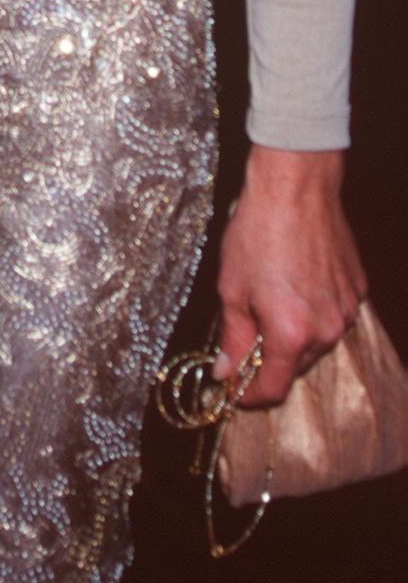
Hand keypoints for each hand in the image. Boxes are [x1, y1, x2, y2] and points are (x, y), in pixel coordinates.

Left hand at [214, 144, 366, 407]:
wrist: (295, 189)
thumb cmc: (258, 232)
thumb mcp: (232, 287)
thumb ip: (231, 336)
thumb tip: (225, 371)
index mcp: (290, 335)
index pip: (273, 389)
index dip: (249, 394)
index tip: (234, 387)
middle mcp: (326, 330)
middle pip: (294, 367)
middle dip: (268, 358)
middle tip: (245, 331)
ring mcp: (346, 311)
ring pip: (315, 341)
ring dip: (293, 333)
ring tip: (271, 295)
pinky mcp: (356, 290)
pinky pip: (332, 314)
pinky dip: (313, 309)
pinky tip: (295, 280)